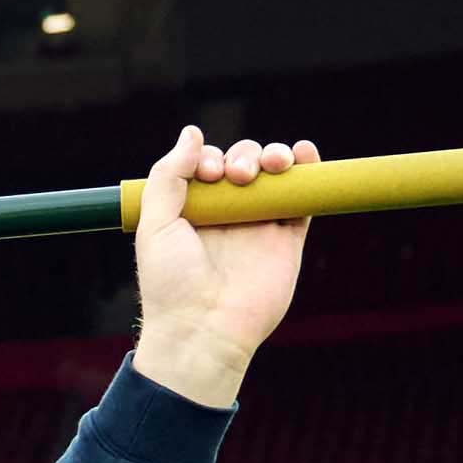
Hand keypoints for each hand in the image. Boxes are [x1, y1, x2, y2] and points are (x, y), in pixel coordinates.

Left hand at [128, 128, 313, 410]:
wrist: (204, 330)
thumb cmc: (172, 283)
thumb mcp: (154, 224)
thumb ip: (169, 176)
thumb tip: (192, 133)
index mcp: (193, 211)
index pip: (208, 166)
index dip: (209, 159)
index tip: (207, 174)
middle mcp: (227, 216)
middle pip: (244, 164)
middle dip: (244, 156)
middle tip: (237, 176)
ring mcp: (259, 226)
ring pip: (275, 176)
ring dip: (275, 156)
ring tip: (272, 164)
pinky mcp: (288, 240)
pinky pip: (303, 200)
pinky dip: (308, 172)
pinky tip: (303, 155)